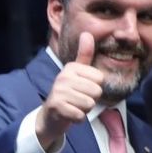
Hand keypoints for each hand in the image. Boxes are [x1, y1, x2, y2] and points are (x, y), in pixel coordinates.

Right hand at [36, 32, 103, 149]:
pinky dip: (78, 119)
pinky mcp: (56, 106)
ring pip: (89, 104)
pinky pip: (80, 115)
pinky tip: (69, 114)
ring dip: (84, 110)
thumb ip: (84, 55)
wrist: (50, 116)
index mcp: (71, 67)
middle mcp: (63, 76)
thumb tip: (87, 33)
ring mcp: (58, 91)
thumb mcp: (77, 73)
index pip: (100, 79)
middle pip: (97, 91)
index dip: (95, 88)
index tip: (82, 89)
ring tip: (73, 106)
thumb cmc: (69, 93)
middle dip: (91, 100)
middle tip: (78, 100)